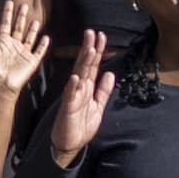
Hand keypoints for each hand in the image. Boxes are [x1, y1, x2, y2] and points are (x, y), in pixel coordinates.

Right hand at [43, 30, 114, 165]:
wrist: (70, 144)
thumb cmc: (81, 125)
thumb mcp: (98, 106)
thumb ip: (103, 91)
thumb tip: (110, 74)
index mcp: (87, 87)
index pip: (93, 65)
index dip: (97, 51)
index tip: (101, 36)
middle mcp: (79, 88)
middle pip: (85, 65)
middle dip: (89, 49)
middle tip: (92, 33)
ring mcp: (73, 96)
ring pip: (79, 76)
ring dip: (83, 63)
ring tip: (89, 49)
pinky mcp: (68, 107)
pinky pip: (70, 95)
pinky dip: (73, 86)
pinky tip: (76, 77)